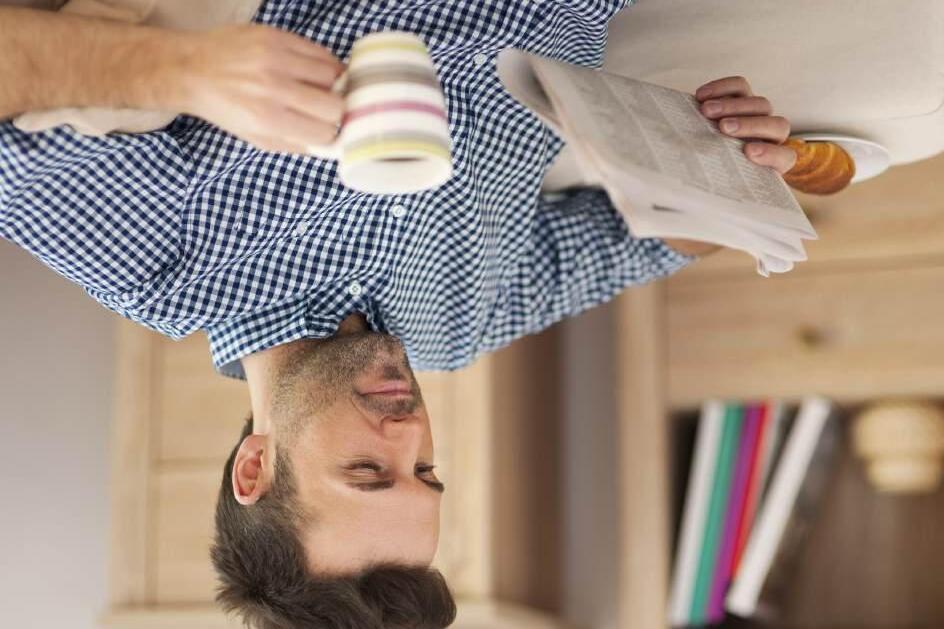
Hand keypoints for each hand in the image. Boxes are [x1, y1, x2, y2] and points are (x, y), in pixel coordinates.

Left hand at [156, 24, 344, 153]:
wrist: (190, 68)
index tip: (323, 129)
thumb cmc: (224, 108)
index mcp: (268, 120)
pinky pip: (319, 51)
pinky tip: (316, 70)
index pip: (324, 132)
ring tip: (321, 88)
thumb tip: (329, 145)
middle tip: (326, 109)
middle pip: (334, 105)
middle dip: (335, 111)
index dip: (328, 133)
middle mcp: (274, 89)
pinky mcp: (277, 36)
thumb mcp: (255, 138)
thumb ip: (293, 144)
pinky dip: (324, 63)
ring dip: (332, 85)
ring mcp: (276, 59)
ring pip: (333, 75)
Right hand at [666, 76, 794, 257]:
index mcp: (772, 167)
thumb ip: (727, 218)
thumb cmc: (709, 190)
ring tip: (706, 113)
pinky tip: (700, 97)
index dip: (772, 155)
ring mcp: (755, 116)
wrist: (694, 164)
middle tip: (724, 130)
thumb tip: (747, 256)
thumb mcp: (719, 206)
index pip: (786, 157)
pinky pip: (739, 86)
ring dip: (733, 107)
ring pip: (759, 103)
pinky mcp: (738, 98)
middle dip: (751, 126)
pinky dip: (722, 89)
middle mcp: (769, 139)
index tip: (748, 155)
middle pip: (776, 125)